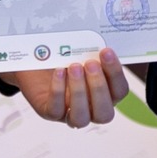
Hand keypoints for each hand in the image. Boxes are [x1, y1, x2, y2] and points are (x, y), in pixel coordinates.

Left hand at [12, 50, 127, 126]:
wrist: (37, 59)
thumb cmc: (64, 55)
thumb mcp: (81, 51)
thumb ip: (93, 51)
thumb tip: (100, 39)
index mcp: (106, 94)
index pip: (119, 91)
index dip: (115, 73)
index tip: (106, 51)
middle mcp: (91, 109)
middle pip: (104, 113)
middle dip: (98, 87)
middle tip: (90, 63)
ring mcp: (70, 114)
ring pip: (81, 119)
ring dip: (79, 92)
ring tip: (74, 67)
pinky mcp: (50, 113)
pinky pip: (56, 111)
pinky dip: (58, 91)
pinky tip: (59, 71)